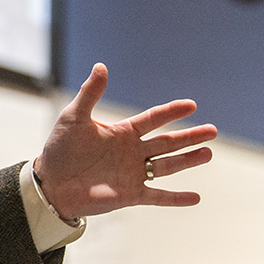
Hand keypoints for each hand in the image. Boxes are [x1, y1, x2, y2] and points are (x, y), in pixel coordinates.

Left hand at [34, 63, 216, 219]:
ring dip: (188, 160)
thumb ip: (90, 94)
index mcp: (122, 132)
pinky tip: (196, 198)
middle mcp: (132, 152)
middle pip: (167, 143)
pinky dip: (176, 198)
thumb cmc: (60, 149)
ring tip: (208, 153)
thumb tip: (101, 66)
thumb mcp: (74, 117)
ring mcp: (133, 173)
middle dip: (190, 136)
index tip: (192, 105)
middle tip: (213, 130)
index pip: (153, 119)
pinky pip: (157, 197)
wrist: (50, 183)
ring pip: (167, 166)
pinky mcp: (129, 194)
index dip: (171, 112)